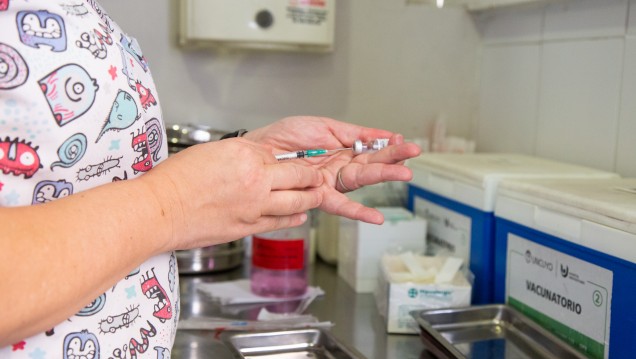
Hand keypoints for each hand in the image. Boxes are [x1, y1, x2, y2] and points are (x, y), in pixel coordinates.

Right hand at [140, 138, 323, 249]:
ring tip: (318, 196)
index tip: (293, 161)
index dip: (287, 159)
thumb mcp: (210, 152)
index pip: (278, 155)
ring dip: (310, 198)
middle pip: (297, 176)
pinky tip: (300, 216)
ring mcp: (254, 206)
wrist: (160, 210)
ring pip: (295, 202)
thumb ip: (238, 155)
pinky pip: (279, 222)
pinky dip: (293, 218)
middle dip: (311, 177)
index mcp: (245, 154)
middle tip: (318, 176)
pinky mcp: (247, 227)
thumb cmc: (175, 180)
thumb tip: (254, 159)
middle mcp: (255, 179)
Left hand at [245, 116, 420, 223]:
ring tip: (404, 173)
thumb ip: (354, 133)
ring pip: (361, 180)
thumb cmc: (286, 136)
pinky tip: (376, 218)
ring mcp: (330, 182)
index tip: (402, 140)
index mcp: (342, 150)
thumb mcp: (325, 127)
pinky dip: (358, 212)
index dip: (386, 145)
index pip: (371, 149)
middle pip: (371, 164)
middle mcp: (339, 168)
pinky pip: (340, 205)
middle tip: (413, 153)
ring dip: (383, 176)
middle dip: (393, 159)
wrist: (259, 147)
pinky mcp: (318, 194)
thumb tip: (382, 134)